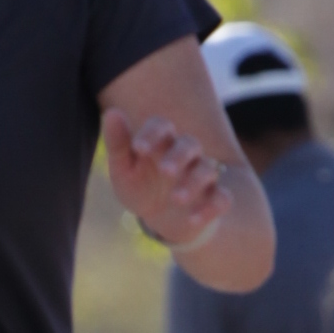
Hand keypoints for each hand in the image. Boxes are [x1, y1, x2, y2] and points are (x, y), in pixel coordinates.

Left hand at [103, 106, 228, 256]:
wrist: (162, 220)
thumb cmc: (141, 187)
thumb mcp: (124, 170)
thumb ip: (118, 144)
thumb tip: (111, 113)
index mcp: (162, 143)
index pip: (162, 125)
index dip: (152, 133)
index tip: (138, 148)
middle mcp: (186, 155)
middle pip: (190, 144)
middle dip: (179, 156)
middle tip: (165, 171)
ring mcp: (202, 177)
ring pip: (207, 170)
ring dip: (193, 183)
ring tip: (176, 199)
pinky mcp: (214, 199)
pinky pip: (222, 198)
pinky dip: (211, 208)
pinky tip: (192, 219)